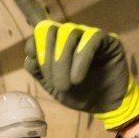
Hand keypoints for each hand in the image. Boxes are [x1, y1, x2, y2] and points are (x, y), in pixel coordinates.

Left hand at [24, 19, 138, 128]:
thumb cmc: (79, 94)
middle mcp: (73, 35)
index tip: (39, 67)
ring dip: (64, 61)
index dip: (36, 47)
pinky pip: (92, 39)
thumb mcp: (52, 86)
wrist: (106, 106)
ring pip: (69, 33)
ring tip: (68, 85)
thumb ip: (39, 70)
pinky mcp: (108, 40)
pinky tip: (78, 78)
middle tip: (56, 83)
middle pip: (53, 30)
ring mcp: (90, 34)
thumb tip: (30, 55)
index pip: (41, 32)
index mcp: (58, 42)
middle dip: (50, 58)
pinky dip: (81, 59)